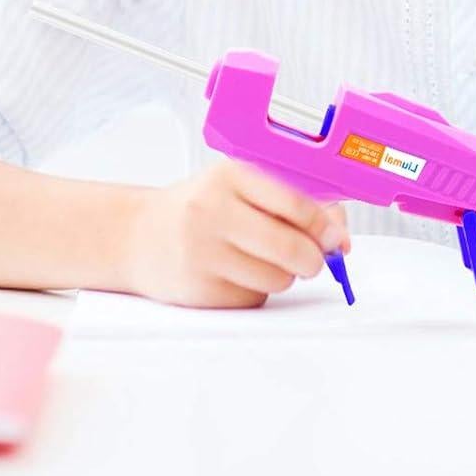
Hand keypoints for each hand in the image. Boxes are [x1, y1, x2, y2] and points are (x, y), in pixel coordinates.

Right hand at [123, 159, 350, 308]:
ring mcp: (203, 253)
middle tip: (313, 260)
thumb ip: (290, 202)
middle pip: (288, 247)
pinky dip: (256, 291)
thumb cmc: (200, 207)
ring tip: (261, 260)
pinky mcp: (198, 290)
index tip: (336, 237)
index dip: (324, 225)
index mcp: (230, 176)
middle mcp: (213, 211)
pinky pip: (252, 299)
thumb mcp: (239, 187)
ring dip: (283, 275)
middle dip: (313, 259)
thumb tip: (338, 236)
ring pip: (275, 278)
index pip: (294, 203)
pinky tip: (235, 273)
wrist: (137, 235)